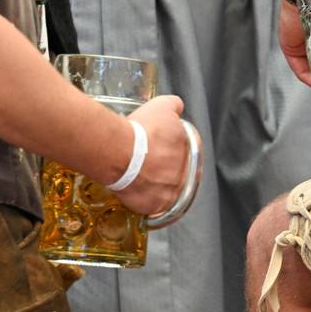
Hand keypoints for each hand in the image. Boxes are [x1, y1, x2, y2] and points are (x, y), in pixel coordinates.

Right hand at [114, 95, 189, 215]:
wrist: (119, 153)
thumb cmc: (140, 130)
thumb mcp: (161, 106)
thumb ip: (174, 105)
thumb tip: (177, 107)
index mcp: (190, 149)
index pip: (189, 148)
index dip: (174, 146)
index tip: (162, 147)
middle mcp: (186, 173)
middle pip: (177, 169)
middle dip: (164, 165)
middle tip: (146, 160)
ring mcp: (172, 191)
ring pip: (165, 188)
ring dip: (155, 183)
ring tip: (137, 176)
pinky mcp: (157, 206)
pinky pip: (154, 205)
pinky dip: (146, 199)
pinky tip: (135, 190)